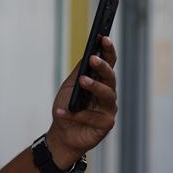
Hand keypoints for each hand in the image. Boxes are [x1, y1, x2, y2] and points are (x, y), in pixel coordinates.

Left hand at [46, 37, 117, 168]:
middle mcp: (108, 94)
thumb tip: (88, 54)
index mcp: (100, 82)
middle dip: (103, 66)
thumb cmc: (67, 108)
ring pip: (107, 94)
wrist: (62, 134)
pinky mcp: (106, 124)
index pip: (108, 63)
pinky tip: (62, 112)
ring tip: (82, 81)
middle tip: (93, 58)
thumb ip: (80, 72)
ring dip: (94, 86)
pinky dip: (75, 113)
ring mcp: (108, 109)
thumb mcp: (69, 87)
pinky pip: (92, 116)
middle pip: (110, 77)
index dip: (108, 50)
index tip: (104, 37)